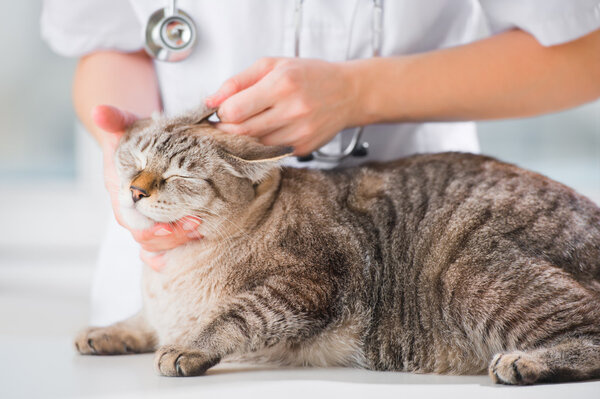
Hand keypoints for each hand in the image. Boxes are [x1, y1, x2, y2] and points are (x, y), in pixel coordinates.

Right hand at [92, 105, 202, 270]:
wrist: (138, 144)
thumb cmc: (134, 136)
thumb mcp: (126, 125)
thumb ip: (115, 120)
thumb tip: (100, 112)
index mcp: (121, 194)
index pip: (134, 223)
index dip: (154, 226)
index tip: (176, 220)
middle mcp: (132, 212)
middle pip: (149, 239)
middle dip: (173, 235)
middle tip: (197, 222)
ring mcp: (146, 219)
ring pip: (159, 245)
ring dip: (180, 240)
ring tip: (201, 227)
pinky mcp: (160, 222)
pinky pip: (164, 247)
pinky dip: (177, 249)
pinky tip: (195, 242)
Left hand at [206, 58, 358, 155]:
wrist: (349, 93)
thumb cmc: (309, 76)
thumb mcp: (273, 65)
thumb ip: (238, 81)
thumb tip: (210, 101)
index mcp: (282, 84)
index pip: (234, 110)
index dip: (221, 112)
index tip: (222, 110)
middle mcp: (292, 110)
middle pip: (241, 132)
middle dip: (225, 130)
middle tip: (222, 124)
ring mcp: (299, 133)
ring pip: (253, 146)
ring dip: (242, 139)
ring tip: (245, 126)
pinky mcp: (302, 148)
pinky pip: (270, 152)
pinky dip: (261, 145)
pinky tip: (267, 132)